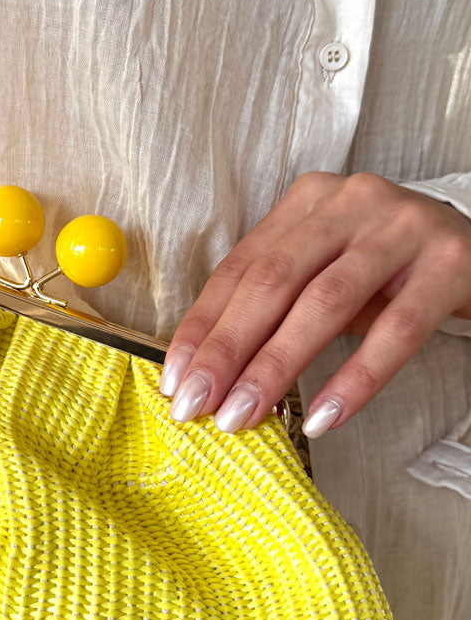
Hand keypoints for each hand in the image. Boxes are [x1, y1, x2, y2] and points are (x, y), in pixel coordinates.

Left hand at [158, 171, 470, 437]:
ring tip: (244, 416)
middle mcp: (351, 204)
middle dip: (227, 350)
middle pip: (272, 282)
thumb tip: (209, 372)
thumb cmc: (388, 271)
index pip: (239, 268)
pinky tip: (324, 416)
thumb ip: (273, 306)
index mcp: (308, 202)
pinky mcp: (450, 264)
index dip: (203, 326)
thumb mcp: (325, 272)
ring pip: (324, 303)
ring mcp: (403, 229)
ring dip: (277, 367)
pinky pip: (395, 332)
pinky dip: (355, 379)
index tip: (175, 379)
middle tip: (197, 405)